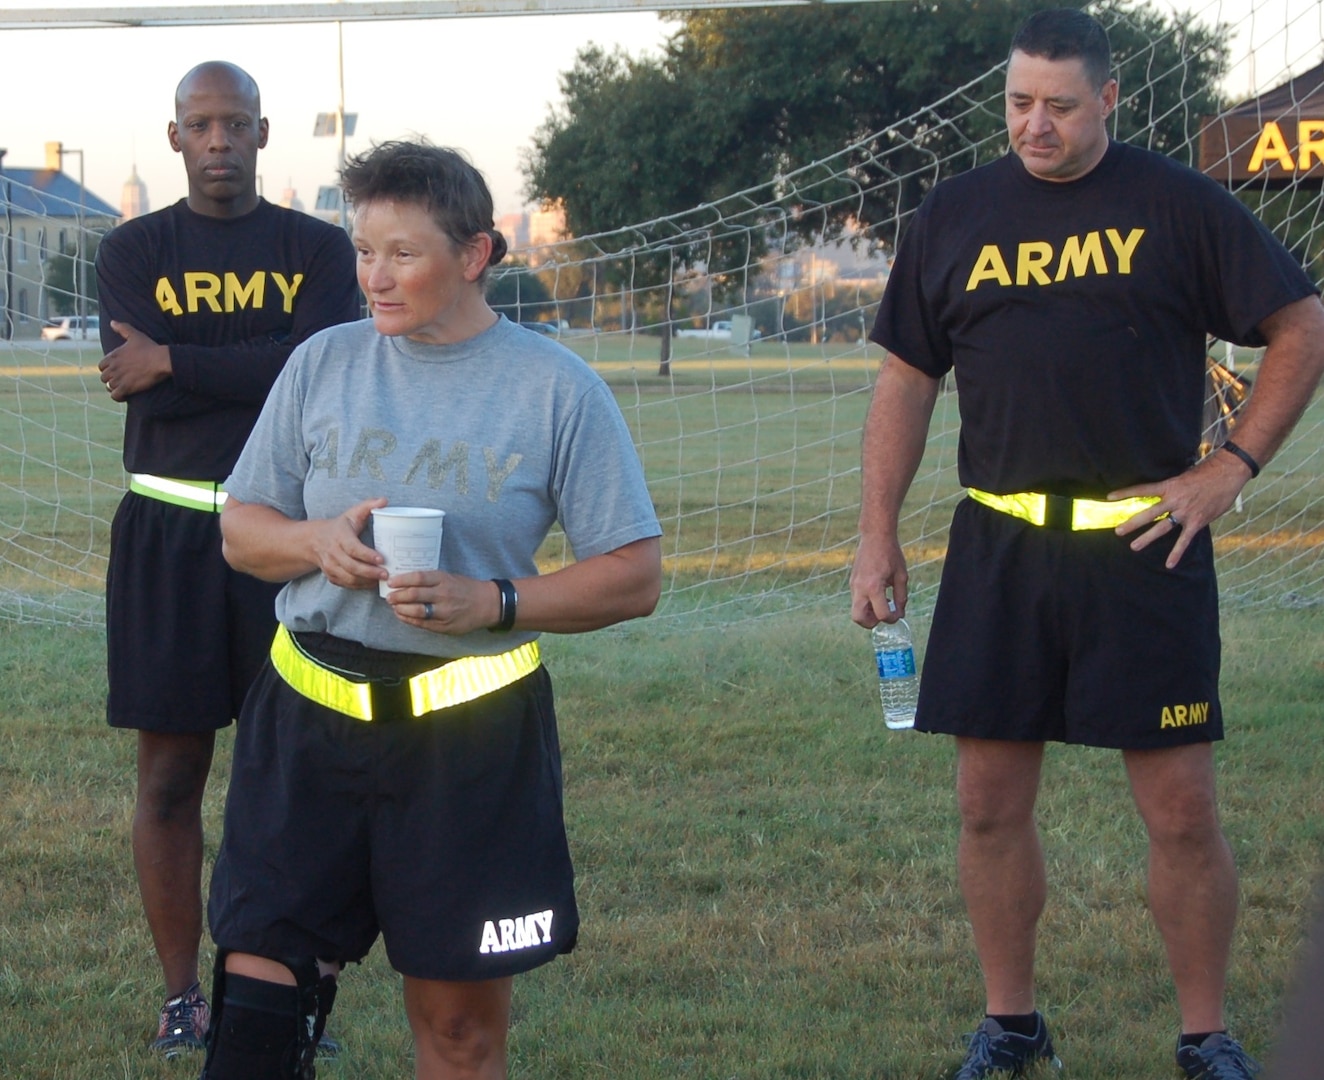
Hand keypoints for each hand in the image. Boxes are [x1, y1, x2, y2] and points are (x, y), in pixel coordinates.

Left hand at [98, 321, 171, 399]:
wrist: (161, 360)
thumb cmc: (150, 347)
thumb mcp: (135, 335)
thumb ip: (122, 328)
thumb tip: (112, 322)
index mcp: (113, 356)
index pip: (101, 365)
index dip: (108, 369)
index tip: (116, 370)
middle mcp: (113, 367)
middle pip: (104, 377)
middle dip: (111, 379)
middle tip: (120, 380)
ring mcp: (119, 378)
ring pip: (109, 386)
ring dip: (115, 388)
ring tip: (122, 388)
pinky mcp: (127, 387)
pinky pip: (115, 395)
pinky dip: (118, 396)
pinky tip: (124, 395)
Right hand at [311, 498, 389, 588]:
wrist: (314, 540)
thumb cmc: (339, 526)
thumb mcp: (352, 513)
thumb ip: (368, 506)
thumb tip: (385, 501)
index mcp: (339, 536)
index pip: (353, 548)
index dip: (367, 555)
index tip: (382, 559)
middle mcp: (333, 553)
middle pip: (352, 566)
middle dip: (370, 572)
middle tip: (386, 574)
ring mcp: (330, 566)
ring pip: (349, 578)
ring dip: (366, 581)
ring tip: (382, 580)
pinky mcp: (331, 576)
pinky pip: (346, 584)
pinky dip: (359, 586)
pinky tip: (372, 583)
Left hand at [386, 572, 501, 636]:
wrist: (487, 604)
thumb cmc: (466, 588)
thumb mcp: (450, 577)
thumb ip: (431, 580)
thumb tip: (406, 582)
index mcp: (444, 580)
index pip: (418, 578)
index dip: (401, 580)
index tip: (391, 581)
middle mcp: (443, 595)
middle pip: (414, 595)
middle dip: (397, 596)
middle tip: (389, 596)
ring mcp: (444, 612)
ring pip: (416, 611)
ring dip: (401, 609)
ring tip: (394, 606)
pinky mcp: (444, 626)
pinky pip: (422, 623)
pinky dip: (409, 619)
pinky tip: (402, 615)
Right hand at [849, 532, 908, 627]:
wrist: (875, 536)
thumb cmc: (890, 553)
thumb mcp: (901, 576)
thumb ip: (901, 597)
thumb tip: (900, 613)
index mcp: (874, 587)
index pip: (882, 614)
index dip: (892, 618)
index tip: (898, 614)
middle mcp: (860, 588)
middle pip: (859, 618)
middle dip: (872, 622)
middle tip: (883, 616)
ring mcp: (853, 585)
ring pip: (855, 611)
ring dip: (868, 614)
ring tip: (882, 604)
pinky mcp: (852, 582)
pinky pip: (857, 600)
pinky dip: (866, 603)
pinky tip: (878, 594)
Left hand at [1111, 450, 1252, 567]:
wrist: (1227, 473)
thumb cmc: (1206, 473)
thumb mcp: (1183, 476)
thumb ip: (1172, 487)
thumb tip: (1161, 493)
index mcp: (1169, 486)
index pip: (1142, 490)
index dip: (1125, 493)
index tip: (1109, 497)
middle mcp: (1174, 500)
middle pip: (1148, 513)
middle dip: (1132, 523)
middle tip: (1117, 531)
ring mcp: (1185, 512)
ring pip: (1162, 527)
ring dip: (1147, 538)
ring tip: (1134, 546)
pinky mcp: (1197, 522)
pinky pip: (1184, 540)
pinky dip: (1176, 552)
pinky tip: (1169, 564)